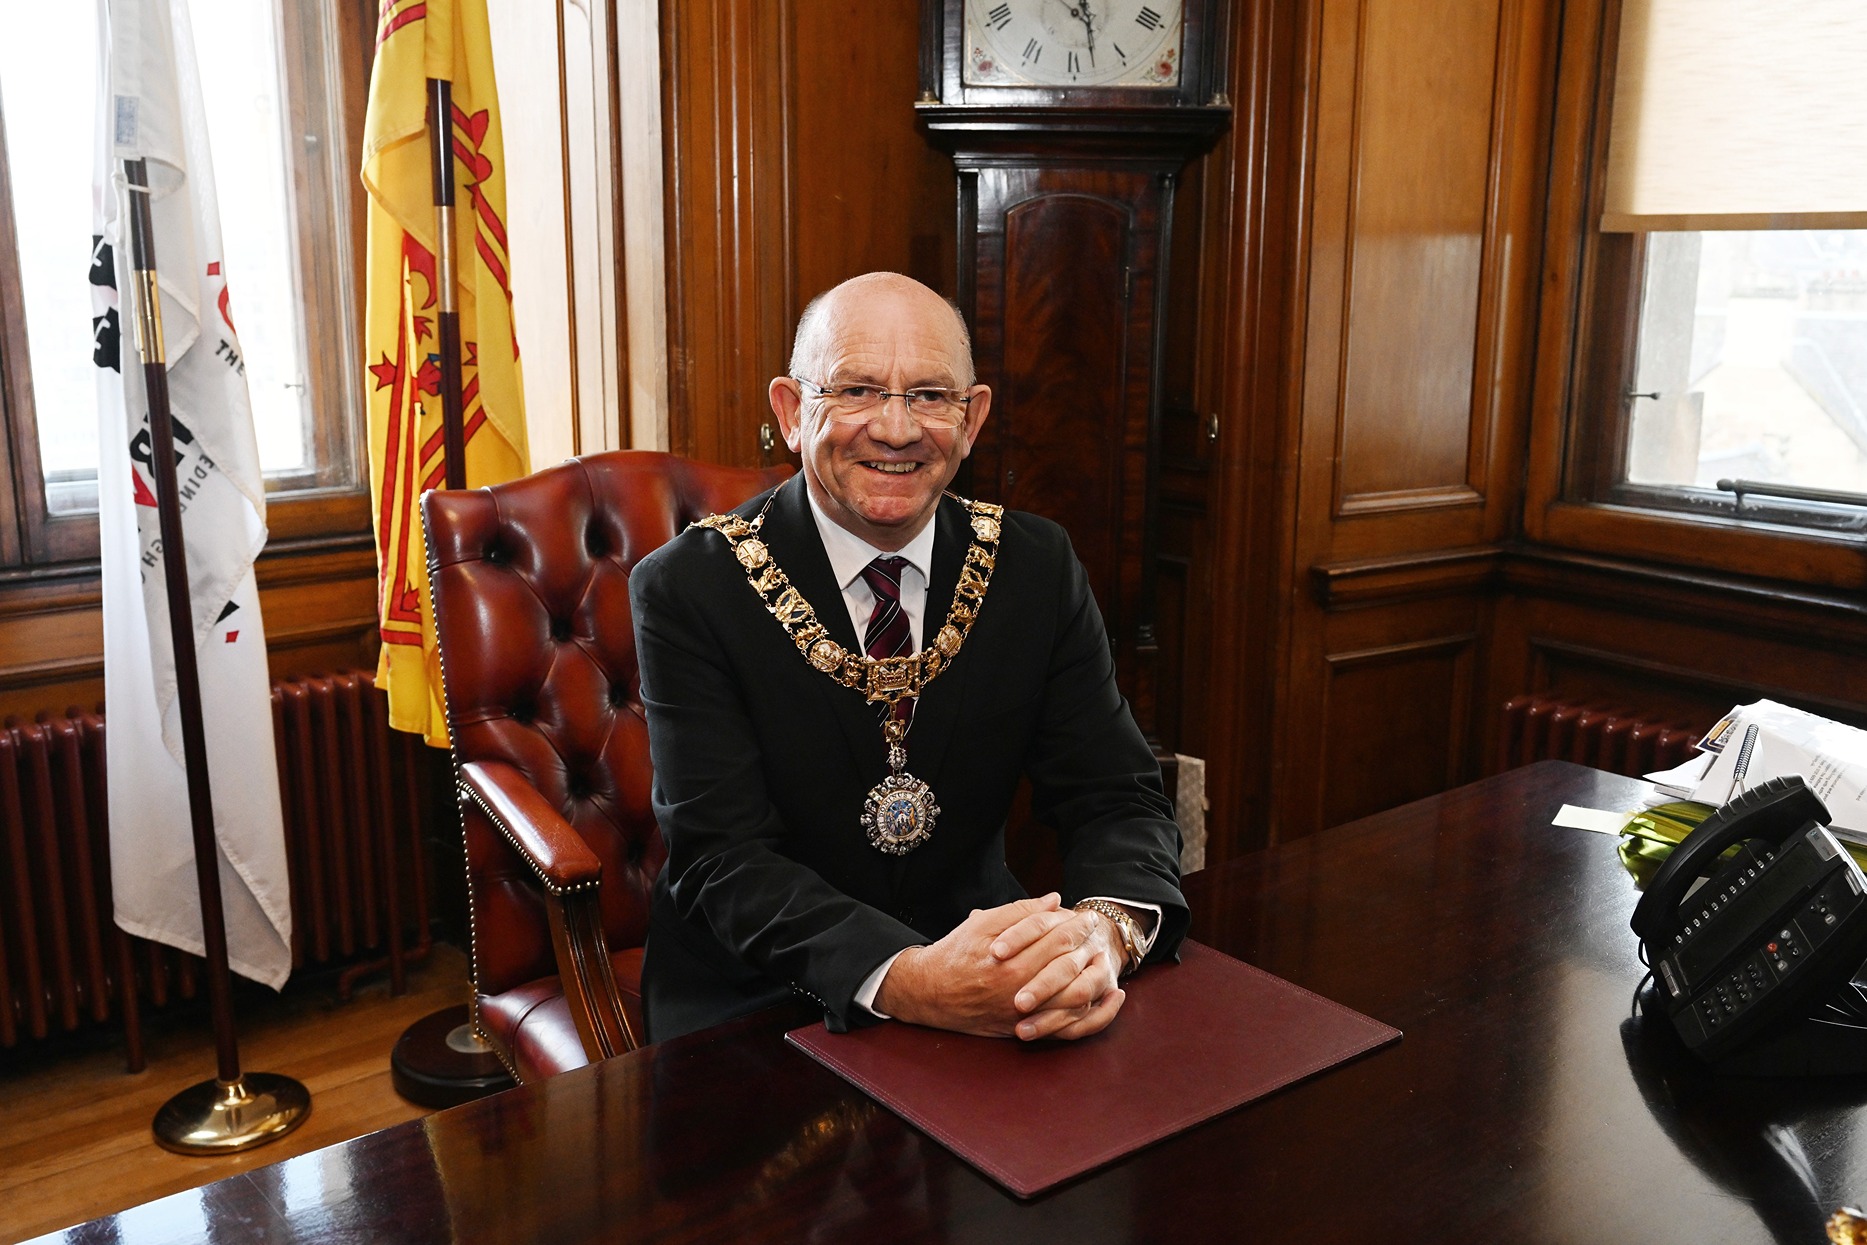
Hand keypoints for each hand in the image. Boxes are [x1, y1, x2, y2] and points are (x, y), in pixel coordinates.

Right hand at [877, 894, 1113, 1037]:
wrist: (929, 993)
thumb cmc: (956, 953)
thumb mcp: (983, 924)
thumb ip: (1021, 912)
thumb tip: (1054, 900)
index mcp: (1012, 962)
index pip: (1058, 939)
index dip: (1076, 925)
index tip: (1087, 917)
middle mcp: (1021, 991)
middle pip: (1070, 967)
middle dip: (1088, 948)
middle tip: (1097, 935)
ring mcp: (1023, 1015)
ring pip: (1073, 1000)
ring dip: (1092, 980)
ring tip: (1099, 962)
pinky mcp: (1023, 1030)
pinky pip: (1063, 1026)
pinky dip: (1083, 1013)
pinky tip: (1095, 998)